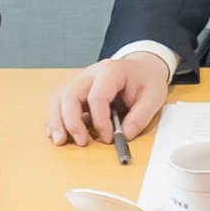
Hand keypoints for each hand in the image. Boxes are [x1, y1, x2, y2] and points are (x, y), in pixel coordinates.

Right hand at [47, 49, 172, 145]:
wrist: (141, 68)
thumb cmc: (145, 80)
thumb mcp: (153, 97)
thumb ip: (140, 117)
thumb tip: (124, 135)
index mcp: (110, 71)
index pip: (97, 96)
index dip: (100, 121)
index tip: (108, 138)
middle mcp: (90, 74)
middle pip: (70, 95)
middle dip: (72, 121)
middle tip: (81, 142)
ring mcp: (81, 82)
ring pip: (59, 99)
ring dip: (57, 121)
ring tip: (60, 141)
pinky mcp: (76, 92)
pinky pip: (59, 104)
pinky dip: (56, 119)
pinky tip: (58, 134)